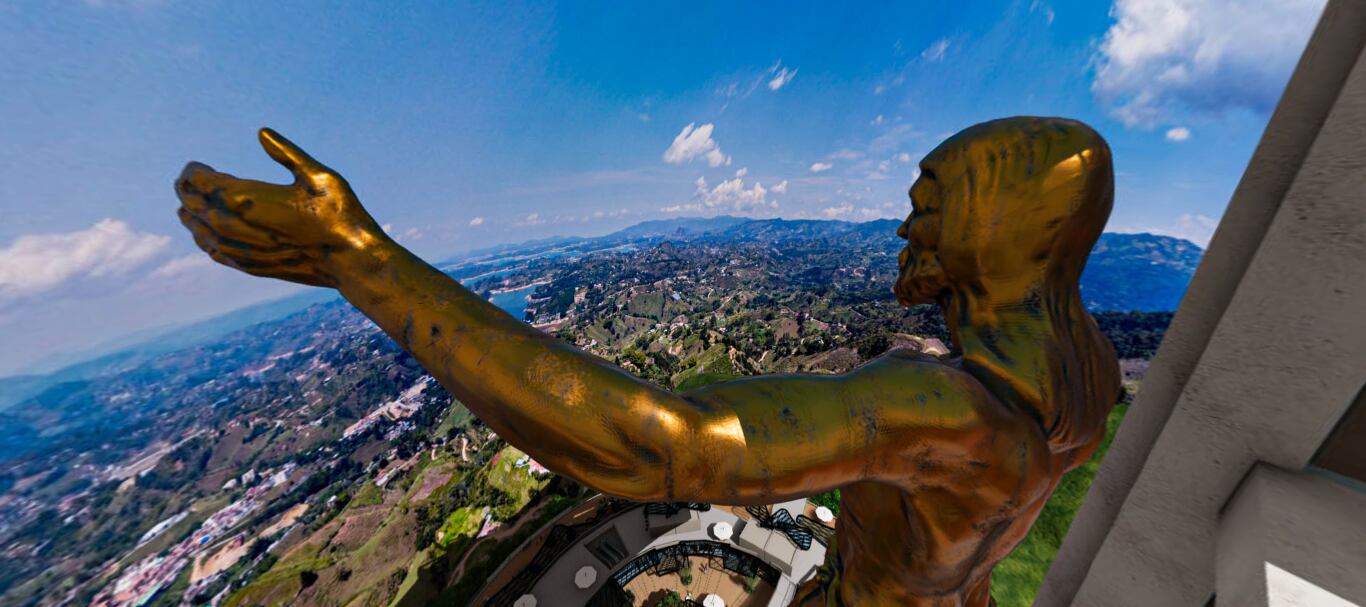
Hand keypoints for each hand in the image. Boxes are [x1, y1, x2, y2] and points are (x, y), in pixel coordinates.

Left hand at [175, 128, 389, 287]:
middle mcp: (236, 226)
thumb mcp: (319, 175)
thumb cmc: (340, 214)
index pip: (200, 182)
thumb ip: (287, 153)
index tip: (196, 164)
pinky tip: (205, 237)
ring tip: (187, 206)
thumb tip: (261, 133)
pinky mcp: (251, 267)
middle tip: (185, 180)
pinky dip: (204, 241)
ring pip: (201, 232)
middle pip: (194, 206)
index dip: (193, 172)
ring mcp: (242, 250)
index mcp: (246, 198)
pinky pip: (215, 253)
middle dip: (186, 191)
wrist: (351, 261)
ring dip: (191, 216)